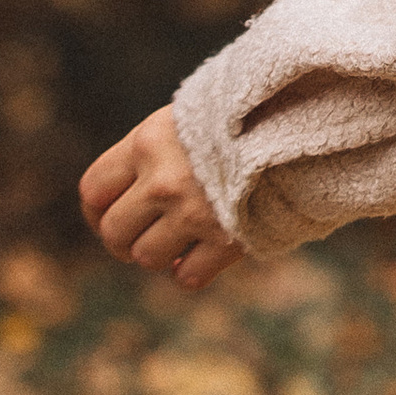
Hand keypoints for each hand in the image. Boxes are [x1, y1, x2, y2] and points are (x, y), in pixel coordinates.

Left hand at [80, 105, 241, 290]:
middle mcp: (163, 180)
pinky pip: (187, 277)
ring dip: (160, 255)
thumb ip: (152, 151)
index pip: (92, 189)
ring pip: (147, 258)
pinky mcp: (227, 239)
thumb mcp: (189, 118)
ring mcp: (194, 213)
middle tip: (143, 236)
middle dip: (124, 241)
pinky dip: (191, 271)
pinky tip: (203, 254)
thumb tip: (115, 199)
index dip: (96, 211)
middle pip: (114, 232)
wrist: (303, 122)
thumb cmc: (242, 117)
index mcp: (148, 142)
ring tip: (180, 240)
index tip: (109, 215)